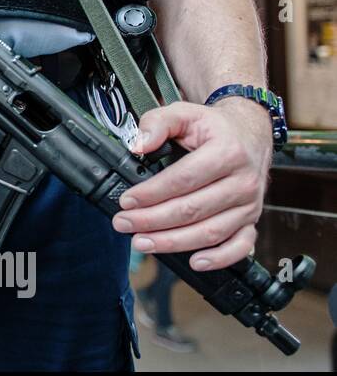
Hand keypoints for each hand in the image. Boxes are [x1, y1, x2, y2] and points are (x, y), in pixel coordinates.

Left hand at [114, 98, 272, 269]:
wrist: (251, 133)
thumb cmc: (215, 127)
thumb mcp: (185, 112)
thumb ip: (158, 122)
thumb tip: (138, 145)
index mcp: (227, 153)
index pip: (183, 179)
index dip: (152, 193)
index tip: (126, 201)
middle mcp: (243, 181)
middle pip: (193, 209)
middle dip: (153, 221)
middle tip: (124, 224)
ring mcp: (250, 204)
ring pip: (210, 231)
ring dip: (174, 242)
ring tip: (143, 242)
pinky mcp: (252, 219)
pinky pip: (240, 246)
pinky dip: (219, 258)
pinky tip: (194, 262)